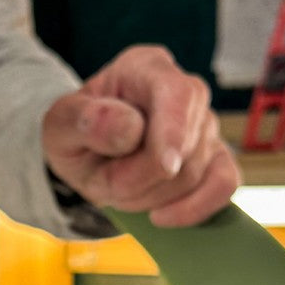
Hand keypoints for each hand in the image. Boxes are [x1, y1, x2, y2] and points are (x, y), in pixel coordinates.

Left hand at [41, 45, 239, 226]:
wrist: (91, 155)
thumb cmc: (79, 135)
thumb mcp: (60, 126)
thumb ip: (82, 119)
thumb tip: (129, 126)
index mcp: (145, 68)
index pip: (177, 94)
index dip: (173, 131)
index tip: (165, 166)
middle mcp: (185, 90)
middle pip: (185, 144)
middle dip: (142, 178)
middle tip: (106, 183)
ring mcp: (206, 125)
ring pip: (196, 172)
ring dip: (152, 196)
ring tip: (122, 188)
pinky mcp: (217, 157)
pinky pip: (225, 184)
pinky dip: (196, 208)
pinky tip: (162, 217)